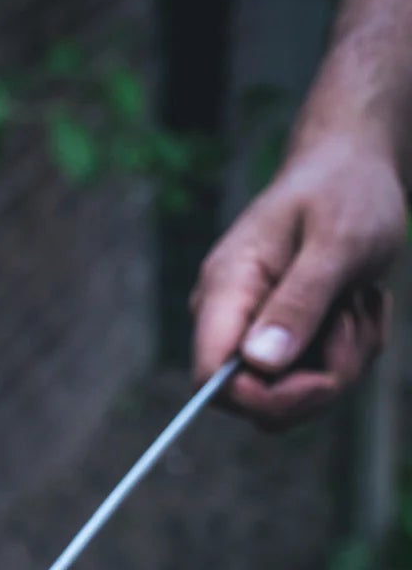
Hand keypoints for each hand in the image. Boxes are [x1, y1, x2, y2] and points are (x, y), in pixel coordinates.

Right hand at [192, 135, 405, 428]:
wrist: (353, 167)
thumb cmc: (344, 190)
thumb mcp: (336, 240)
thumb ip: (300, 301)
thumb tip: (261, 362)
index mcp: (226, 291)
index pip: (210, 379)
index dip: (258, 396)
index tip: (316, 379)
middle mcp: (231, 321)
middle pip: (257, 402)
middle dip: (319, 381)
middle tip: (354, 320)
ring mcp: (257, 335)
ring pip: (295, 399)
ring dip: (346, 360)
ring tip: (360, 301)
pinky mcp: (285, 343)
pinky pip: (318, 382)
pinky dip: (353, 352)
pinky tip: (360, 304)